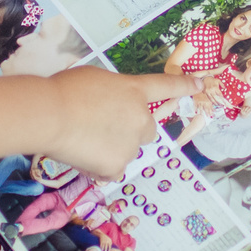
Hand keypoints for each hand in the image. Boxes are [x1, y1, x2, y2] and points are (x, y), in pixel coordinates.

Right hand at [51, 70, 197, 177]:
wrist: (51, 115)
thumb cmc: (64, 90)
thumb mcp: (94, 80)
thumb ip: (112, 93)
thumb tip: (110, 106)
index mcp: (134, 91)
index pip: (165, 87)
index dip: (184, 85)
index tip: (200, 83)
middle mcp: (141, 118)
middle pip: (148, 130)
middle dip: (131, 131)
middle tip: (102, 128)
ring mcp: (132, 143)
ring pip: (128, 151)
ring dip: (113, 149)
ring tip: (84, 140)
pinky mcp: (118, 166)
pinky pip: (113, 170)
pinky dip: (101, 168)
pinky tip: (83, 155)